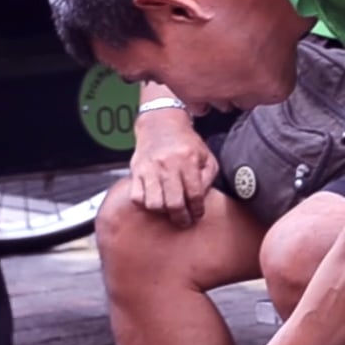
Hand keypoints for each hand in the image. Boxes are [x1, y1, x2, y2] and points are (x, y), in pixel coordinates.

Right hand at [130, 110, 217, 227]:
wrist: (160, 124)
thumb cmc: (185, 142)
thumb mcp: (206, 156)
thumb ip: (207, 178)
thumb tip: (200, 199)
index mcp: (188, 160)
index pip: (194, 194)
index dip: (197, 210)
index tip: (197, 214)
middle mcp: (168, 164)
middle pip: (174, 203)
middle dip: (181, 218)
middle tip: (184, 221)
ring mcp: (150, 168)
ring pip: (154, 204)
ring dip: (163, 213)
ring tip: (169, 211)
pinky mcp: (136, 171)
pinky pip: (137, 198)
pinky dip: (145, 205)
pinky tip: (155, 201)